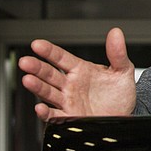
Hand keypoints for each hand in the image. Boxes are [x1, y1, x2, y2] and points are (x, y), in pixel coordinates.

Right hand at [18, 27, 136, 120]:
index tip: (37, 44)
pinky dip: (46, 113)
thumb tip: (116, 33)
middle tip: (25, 62)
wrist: (124, 116)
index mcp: (81, 70)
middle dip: (37, 68)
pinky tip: (40, 108)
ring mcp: (68, 101)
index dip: (49, 51)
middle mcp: (71, 85)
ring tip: (28, 80)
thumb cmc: (120, 94)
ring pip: (48, 93)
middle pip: (50, 74)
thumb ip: (118, 53)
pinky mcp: (70, 117)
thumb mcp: (122, 71)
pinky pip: (55, 115)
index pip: (62, 58)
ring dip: (37, 87)